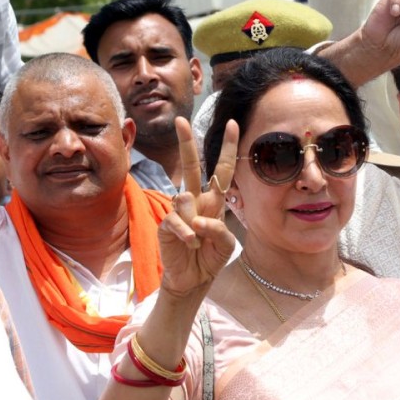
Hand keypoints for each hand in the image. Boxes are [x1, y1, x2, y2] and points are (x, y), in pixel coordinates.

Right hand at [156, 118, 237, 297]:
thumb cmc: (209, 258)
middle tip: (180, 121)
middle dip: (186, 143)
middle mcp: (196, 200)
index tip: (233, 125)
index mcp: (214, 201)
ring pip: (185, 198)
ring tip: (198, 243)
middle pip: (191, 166)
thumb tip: (197, 219)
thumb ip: (219, 229)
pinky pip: (176, 220)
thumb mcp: (226, 245)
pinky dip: (187, 234)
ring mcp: (179, 211)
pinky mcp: (166, 223)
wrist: (192, 279)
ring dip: (197, 225)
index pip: (221, 171)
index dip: (228, 149)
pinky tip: (189, 244)